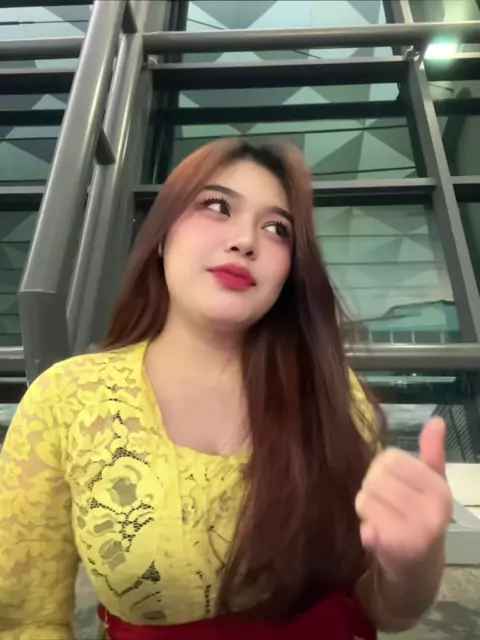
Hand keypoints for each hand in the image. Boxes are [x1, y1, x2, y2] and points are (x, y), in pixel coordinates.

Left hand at [355, 418, 452, 578]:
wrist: (419, 571)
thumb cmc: (422, 518)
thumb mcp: (432, 485)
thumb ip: (432, 453)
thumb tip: (436, 420)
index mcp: (439, 489)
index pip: (390, 458)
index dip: (382, 468)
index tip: (392, 484)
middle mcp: (431, 510)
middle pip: (374, 477)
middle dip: (372, 488)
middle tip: (385, 505)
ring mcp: (414, 532)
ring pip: (364, 498)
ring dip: (366, 508)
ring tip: (381, 519)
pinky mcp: (394, 550)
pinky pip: (363, 525)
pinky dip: (365, 529)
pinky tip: (377, 537)